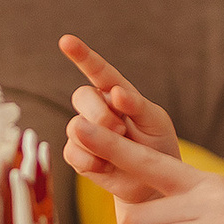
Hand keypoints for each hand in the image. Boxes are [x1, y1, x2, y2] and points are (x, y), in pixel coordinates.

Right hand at [60, 35, 179, 204]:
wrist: (153, 182)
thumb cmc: (158, 146)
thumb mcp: (156, 122)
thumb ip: (138, 105)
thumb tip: (116, 92)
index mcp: (118, 93)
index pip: (99, 70)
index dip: (82, 55)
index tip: (66, 41)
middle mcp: (97, 109)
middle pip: (81, 96)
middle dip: (99, 113)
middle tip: (120, 130)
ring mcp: (85, 132)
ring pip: (74, 126)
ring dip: (96, 140)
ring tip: (118, 152)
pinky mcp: (79, 155)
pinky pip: (72, 152)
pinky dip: (90, 161)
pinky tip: (107, 166)